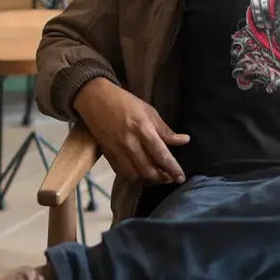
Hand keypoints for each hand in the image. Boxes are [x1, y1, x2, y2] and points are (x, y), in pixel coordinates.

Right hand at [73, 78, 188, 184]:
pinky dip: (134, 178)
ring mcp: (117, 151)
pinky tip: (141, 175)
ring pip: (134, 176)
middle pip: (148, 170)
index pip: (161, 155)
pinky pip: (122, 173)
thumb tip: (184, 140)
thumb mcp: (149, 111)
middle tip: (170, 178)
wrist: (95, 99)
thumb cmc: (125, 102)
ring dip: (148, 181)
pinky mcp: (108, 155)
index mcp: (143, 130)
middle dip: (162, 179)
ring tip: (156, 177)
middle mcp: (130, 144)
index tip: (181, 177)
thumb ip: (165, 130)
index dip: (173, 169)